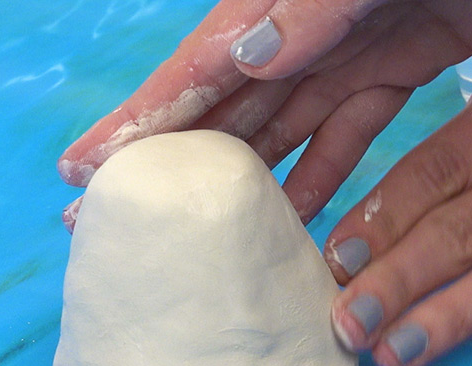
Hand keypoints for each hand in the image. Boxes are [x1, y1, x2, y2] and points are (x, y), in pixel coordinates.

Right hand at [58, 0, 471, 230]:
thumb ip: (314, 6)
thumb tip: (246, 54)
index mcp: (276, 9)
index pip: (191, 74)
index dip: (136, 123)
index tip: (83, 170)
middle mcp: (297, 38)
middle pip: (217, 113)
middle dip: (166, 166)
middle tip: (115, 218)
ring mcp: (341, 60)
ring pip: (274, 133)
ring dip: (234, 183)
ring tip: (193, 235)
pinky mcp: (389, 75)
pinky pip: (343, 138)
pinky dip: (319, 177)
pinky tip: (291, 220)